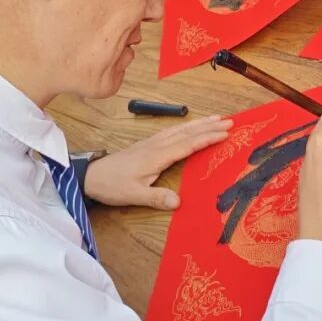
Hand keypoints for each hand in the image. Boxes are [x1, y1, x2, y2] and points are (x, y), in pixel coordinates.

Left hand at [83, 115, 232, 208]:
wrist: (92, 176)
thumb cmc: (112, 185)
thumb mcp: (134, 195)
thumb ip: (156, 197)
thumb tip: (178, 202)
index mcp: (157, 156)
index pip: (187, 144)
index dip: (207, 138)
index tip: (225, 133)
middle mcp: (156, 145)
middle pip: (187, 132)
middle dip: (209, 126)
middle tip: (230, 121)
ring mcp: (152, 143)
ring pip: (180, 129)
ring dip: (199, 123)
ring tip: (216, 118)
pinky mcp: (148, 145)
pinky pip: (172, 131)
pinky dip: (186, 127)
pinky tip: (191, 126)